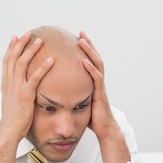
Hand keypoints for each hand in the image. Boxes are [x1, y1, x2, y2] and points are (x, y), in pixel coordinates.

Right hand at [0, 33, 53, 162]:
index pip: (7, 61)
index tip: (16, 38)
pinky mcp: (26, 95)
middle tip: (28, 33)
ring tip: (40, 41)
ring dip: (31, 50)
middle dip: (21, 44)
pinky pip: (35, 78)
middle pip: (13, 57)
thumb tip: (19, 88)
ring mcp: (17, 88)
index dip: (11, 48)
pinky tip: (51, 60)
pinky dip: (43, 67)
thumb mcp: (12, 102)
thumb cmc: (13, 119)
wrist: (9, 130)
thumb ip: (15, 92)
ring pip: (23, 63)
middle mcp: (9, 82)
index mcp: (6, 83)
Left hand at [79, 31, 129, 162]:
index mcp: (93, 83)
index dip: (85, 50)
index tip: (77, 39)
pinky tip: (84, 61)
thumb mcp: (80, 103)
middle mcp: (98, 82)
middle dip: (89, 45)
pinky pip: (96, 79)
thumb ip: (73, 95)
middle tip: (81, 33)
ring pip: (97, 65)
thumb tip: (58, 93)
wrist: (104, 130)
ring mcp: (100, 87)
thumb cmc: (93, 119)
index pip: (90, 62)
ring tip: (83, 41)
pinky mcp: (100, 94)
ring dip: (90, 52)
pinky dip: (91, 69)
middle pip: (95, 58)